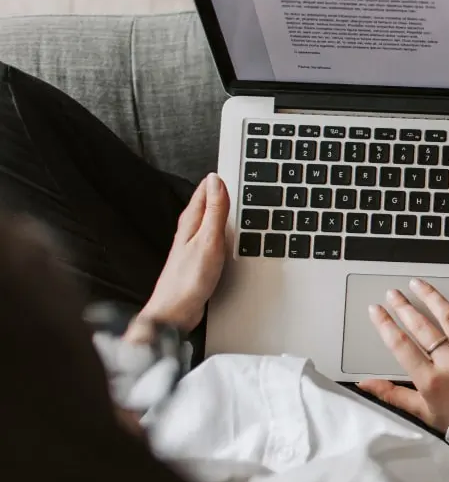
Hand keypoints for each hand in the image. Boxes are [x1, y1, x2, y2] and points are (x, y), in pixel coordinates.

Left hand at [140, 174, 228, 332]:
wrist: (176, 311)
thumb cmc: (189, 280)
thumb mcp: (208, 240)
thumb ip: (215, 211)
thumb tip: (216, 181)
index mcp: (190, 220)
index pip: (206, 190)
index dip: (220, 179)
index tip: (235, 169)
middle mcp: (189, 230)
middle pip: (208, 203)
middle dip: (222, 192)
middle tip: (239, 181)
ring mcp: (193, 244)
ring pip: (211, 219)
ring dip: (224, 211)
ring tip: (238, 203)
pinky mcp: (199, 259)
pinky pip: (213, 236)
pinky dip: (224, 231)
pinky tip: (231, 236)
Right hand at [358, 278, 448, 431]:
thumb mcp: (423, 412)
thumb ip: (393, 395)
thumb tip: (365, 385)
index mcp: (430, 379)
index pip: (400, 345)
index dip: (385, 324)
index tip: (376, 310)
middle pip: (421, 326)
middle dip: (403, 306)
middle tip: (393, 294)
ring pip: (448, 315)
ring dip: (430, 296)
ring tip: (417, 284)